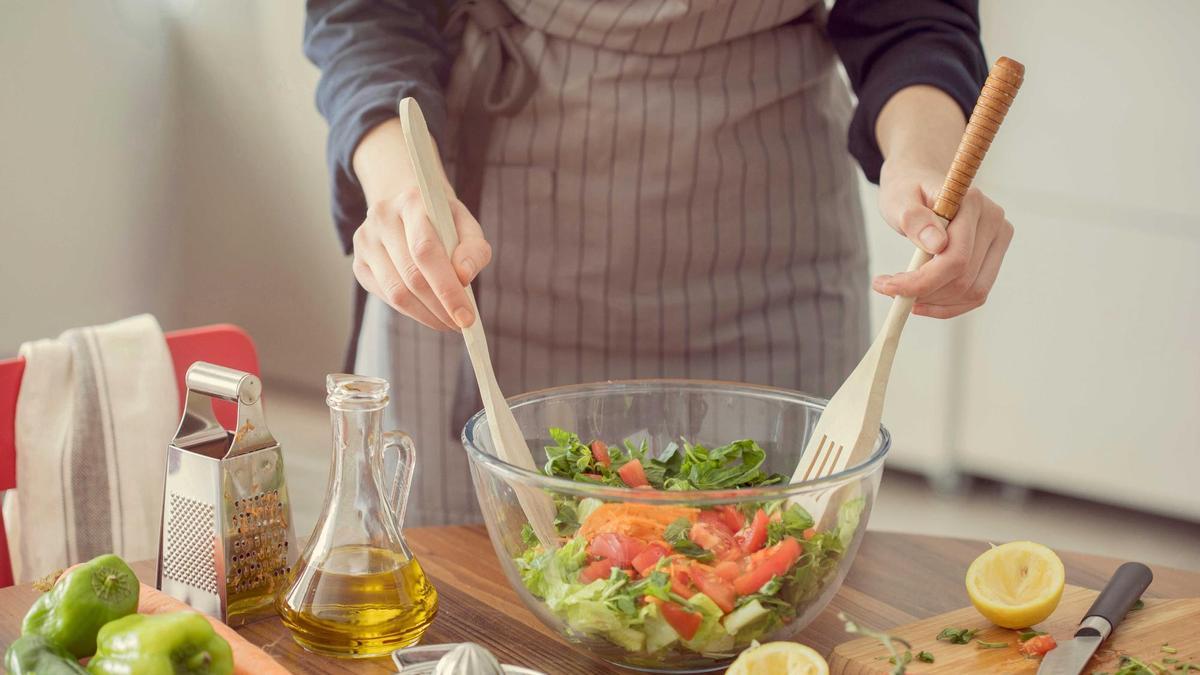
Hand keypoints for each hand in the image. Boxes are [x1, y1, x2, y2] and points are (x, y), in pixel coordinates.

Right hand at [352, 188, 490, 329]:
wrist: (409, 210)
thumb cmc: (444, 222)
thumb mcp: (466, 226)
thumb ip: (474, 249)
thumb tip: (464, 277)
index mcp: (411, 202)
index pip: (425, 250)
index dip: (447, 288)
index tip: (467, 316)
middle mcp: (381, 217)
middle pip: (411, 275)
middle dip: (441, 307)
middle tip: (462, 323)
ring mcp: (365, 241)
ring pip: (396, 292)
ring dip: (427, 314)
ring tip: (449, 321)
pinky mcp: (359, 264)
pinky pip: (386, 297)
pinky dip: (412, 311)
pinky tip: (430, 312)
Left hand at [872, 160, 1012, 318]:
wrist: (921, 180)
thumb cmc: (907, 189)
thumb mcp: (899, 199)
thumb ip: (914, 219)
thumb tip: (936, 244)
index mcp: (972, 203)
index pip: (954, 258)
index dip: (920, 281)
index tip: (884, 285)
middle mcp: (994, 221)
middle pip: (963, 279)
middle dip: (923, 293)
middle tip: (889, 289)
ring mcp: (999, 239)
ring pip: (972, 292)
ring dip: (935, 302)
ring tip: (904, 293)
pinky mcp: (994, 256)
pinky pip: (976, 294)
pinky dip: (947, 305)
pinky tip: (922, 300)